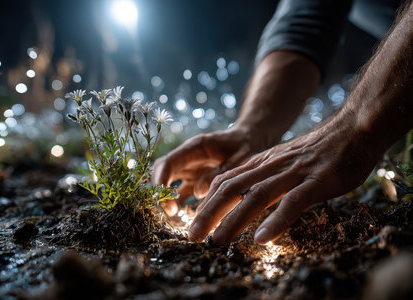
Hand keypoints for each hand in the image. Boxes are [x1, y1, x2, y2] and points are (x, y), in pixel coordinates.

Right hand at [152, 125, 266, 215]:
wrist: (250, 143)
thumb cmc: (245, 148)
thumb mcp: (237, 159)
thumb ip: (218, 174)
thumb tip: (197, 193)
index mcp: (195, 148)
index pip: (168, 162)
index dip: (162, 179)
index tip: (163, 196)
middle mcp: (187, 159)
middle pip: (162, 172)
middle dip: (161, 191)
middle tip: (171, 210)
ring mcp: (189, 171)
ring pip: (167, 183)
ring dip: (167, 199)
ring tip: (175, 216)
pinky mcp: (194, 182)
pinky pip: (179, 194)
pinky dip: (177, 204)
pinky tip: (182, 218)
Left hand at [188, 116, 379, 244]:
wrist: (353, 129)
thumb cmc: (318, 150)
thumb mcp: (283, 160)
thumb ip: (264, 175)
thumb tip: (245, 195)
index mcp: (262, 163)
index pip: (225, 181)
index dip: (207, 200)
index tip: (193, 220)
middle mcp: (271, 167)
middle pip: (232, 189)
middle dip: (208, 212)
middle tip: (192, 235)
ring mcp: (293, 173)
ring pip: (256, 196)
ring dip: (234, 220)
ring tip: (217, 241)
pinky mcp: (317, 181)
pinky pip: (294, 202)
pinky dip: (277, 220)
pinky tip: (263, 238)